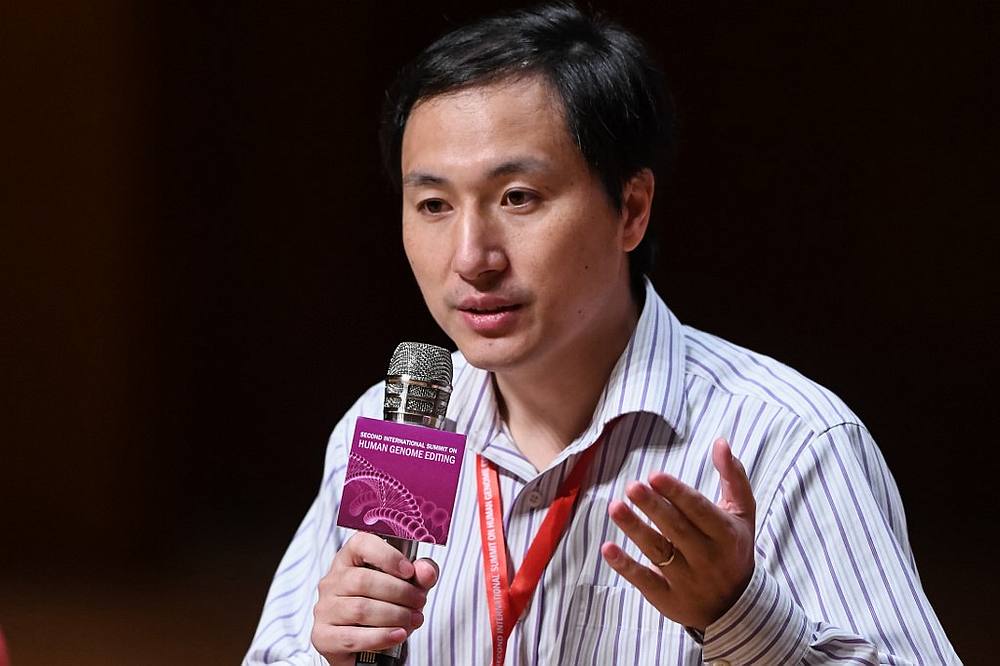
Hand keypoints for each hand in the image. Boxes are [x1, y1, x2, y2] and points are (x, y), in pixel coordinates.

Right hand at [311, 532, 438, 665]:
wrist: (367, 647)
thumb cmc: (386, 606)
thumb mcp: (408, 586)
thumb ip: (420, 575)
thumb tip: (426, 571)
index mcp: (349, 559)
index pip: (361, 543)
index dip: (387, 556)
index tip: (409, 571)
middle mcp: (332, 581)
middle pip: (363, 580)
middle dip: (399, 592)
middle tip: (420, 601)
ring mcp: (325, 609)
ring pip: (360, 609)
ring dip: (394, 615)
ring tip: (414, 620)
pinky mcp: (324, 636)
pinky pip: (353, 637)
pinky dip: (381, 636)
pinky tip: (399, 635)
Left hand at [600, 438, 754, 630]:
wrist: (736, 606)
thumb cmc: (734, 547)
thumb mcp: (742, 514)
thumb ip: (733, 478)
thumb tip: (721, 442)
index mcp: (725, 534)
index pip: (699, 510)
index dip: (677, 493)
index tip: (655, 475)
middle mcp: (707, 558)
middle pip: (676, 529)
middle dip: (653, 507)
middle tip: (632, 486)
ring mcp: (687, 580)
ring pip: (658, 551)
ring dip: (635, 529)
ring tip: (615, 507)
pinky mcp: (668, 598)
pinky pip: (644, 581)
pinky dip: (625, 566)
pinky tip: (607, 548)